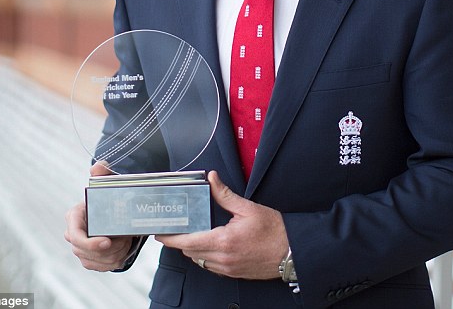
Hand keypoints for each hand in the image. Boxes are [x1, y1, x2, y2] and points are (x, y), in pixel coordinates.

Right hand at [64, 161, 133, 270]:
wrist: (116, 210)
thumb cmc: (109, 196)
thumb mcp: (108, 182)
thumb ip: (103, 173)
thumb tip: (98, 167)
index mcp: (74, 216)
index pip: (75, 235)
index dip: (89, 243)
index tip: (107, 241)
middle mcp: (73, 234)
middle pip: (85, 252)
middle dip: (109, 249)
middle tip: (126, 238)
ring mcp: (80, 249)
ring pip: (95, 262)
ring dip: (114, 255)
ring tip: (126, 241)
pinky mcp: (89, 259)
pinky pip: (101, 268)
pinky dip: (115, 262)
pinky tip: (124, 251)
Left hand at [156, 171, 288, 279]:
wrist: (292, 251)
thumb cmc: (274, 230)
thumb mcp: (248, 208)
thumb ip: (225, 195)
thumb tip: (212, 179)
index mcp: (224, 241)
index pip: (188, 242)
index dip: (171, 239)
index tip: (160, 233)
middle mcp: (223, 258)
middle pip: (190, 253)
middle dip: (180, 242)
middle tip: (173, 230)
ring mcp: (228, 268)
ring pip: (200, 261)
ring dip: (193, 249)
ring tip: (191, 235)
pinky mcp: (234, 273)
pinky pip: (211, 267)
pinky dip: (205, 257)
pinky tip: (209, 245)